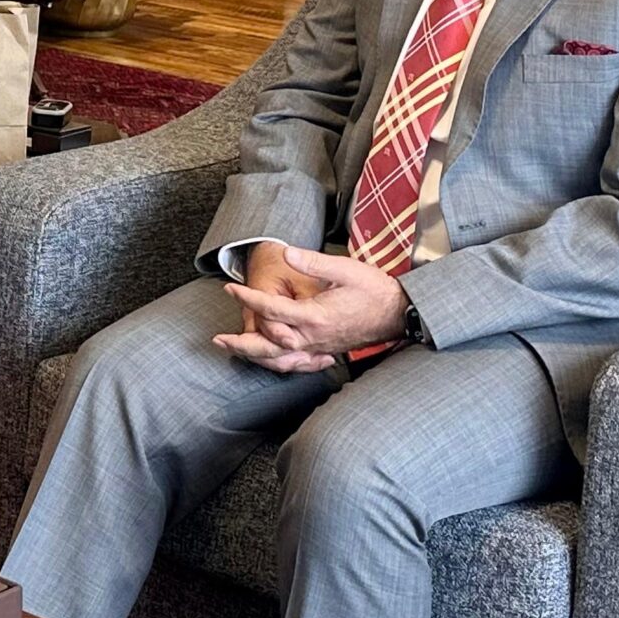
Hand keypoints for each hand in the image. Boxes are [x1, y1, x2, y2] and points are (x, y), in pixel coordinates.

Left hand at [216, 243, 407, 371]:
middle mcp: (314, 337)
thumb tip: (287, 252)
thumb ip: (313, 262)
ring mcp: (320, 347)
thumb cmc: (374, 289)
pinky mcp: (326, 351)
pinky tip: (266, 360)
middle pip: (269, 345)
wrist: (400, 312)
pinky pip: (297, 365)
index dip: (248, 298)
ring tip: (234, 350)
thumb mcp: (345, 268)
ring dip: (255, 356)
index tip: (230, 288)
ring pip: (280, 359)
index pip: (272, 309)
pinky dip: (277, 364)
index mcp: (315, 316)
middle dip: (241, 343)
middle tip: (218, 339)